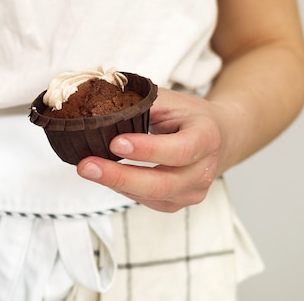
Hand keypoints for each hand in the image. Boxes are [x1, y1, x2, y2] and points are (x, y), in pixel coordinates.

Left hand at [77, 88, 226, 212]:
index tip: (115, 143)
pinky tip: (105, 175)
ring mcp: (192, 192)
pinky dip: (122, 188)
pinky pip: (145, 200)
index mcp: (207, 137)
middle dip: (119, 176)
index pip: (180, 150)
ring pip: (150, 196)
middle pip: (161, 183)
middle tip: (86, 166)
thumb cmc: (187, 115)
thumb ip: (140, 104)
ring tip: (87, 169)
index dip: (148, 150)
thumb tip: (96, 105)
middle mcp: (204, 171)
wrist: (217, 135)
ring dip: (115, 184)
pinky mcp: (176, 203)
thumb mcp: (169, 100)